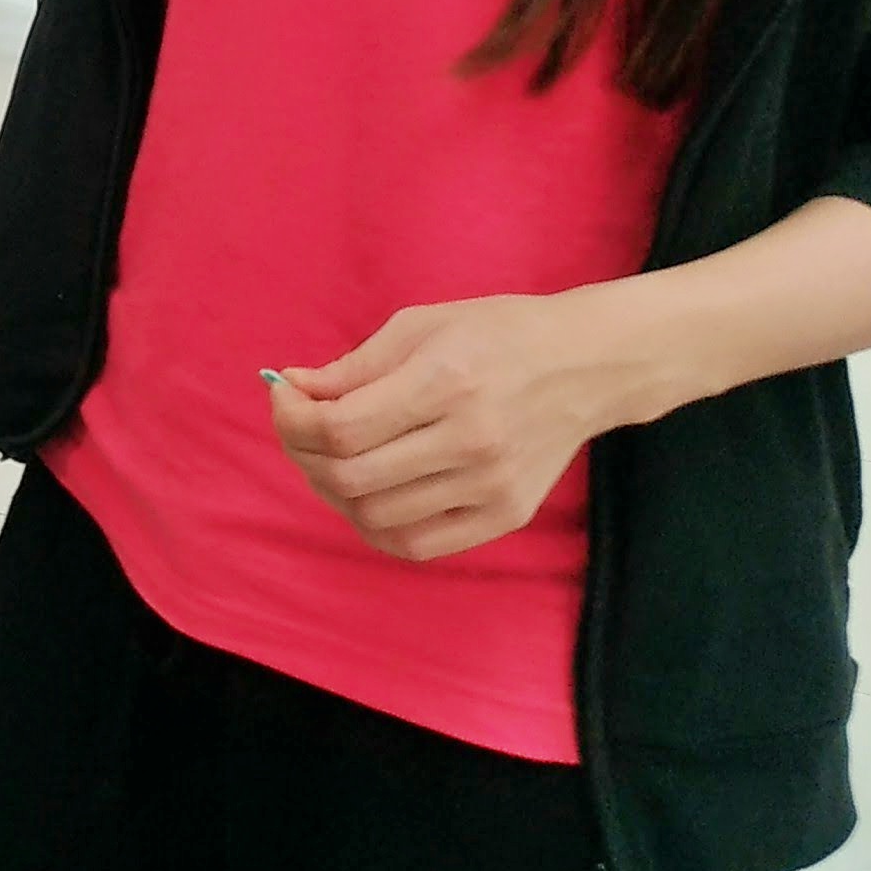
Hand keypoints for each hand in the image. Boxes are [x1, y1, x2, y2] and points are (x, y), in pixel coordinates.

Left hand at [265, 293, 625, 561]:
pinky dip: (375, 525)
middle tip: (300, 429)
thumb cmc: (497, 335)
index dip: (293, 419)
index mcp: (446, 383)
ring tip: (331, 458)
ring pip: (375, 517)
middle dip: (302, 454)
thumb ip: (353, 366)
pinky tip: (368, 493)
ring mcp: (491, 486)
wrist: (587, 365)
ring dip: (333, 491)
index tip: (283, 396)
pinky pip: (417, 544)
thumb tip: (293, 391)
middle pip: (350, 477)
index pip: (340, 427)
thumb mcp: (421, 326)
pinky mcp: (506, 515)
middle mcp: (471, 441)